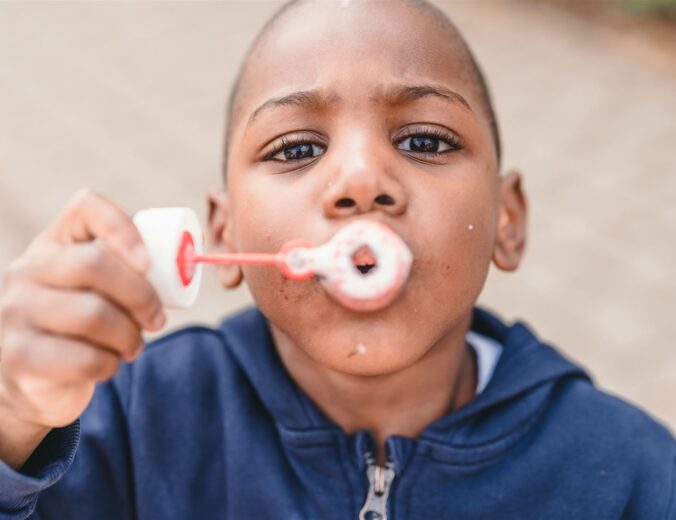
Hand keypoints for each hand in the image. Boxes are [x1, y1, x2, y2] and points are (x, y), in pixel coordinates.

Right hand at [0, 190, 164, 467]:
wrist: (28, 381)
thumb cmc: (79, 328)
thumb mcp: (94, 291)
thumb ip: (126, 274)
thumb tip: (188, 264)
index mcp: (53, 244)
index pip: (86, 207)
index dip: (124, 228)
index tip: (150, 263)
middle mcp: (26, 270)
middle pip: (93, 264)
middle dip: (141, 295)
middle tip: (157, 319)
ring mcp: (14, 311)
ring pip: (92, 314)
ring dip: (129, 336)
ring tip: (131, 346)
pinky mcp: (17, 356)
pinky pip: (83, 358)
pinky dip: (109, 366)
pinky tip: (106, 366)